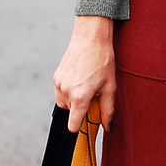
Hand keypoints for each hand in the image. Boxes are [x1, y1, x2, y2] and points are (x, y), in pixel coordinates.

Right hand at [53, 16, 115, 133]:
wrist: (90, 38)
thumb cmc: (103, 61)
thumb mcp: (110, 87)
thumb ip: (107, 110)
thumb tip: (108, 127)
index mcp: (79, 97)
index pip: (72, 125)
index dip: (80, 127)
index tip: (86, 124)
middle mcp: (66, 92)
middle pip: (71, 113)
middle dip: (81, 109)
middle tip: (93, 95)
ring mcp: (58, 84)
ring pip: (64, 104)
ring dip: (74, 101)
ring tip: (86, 86)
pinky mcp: (56, 77)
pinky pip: (60, 93)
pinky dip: (69, 91)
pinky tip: (80, 80)